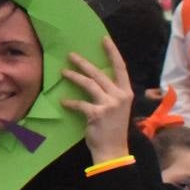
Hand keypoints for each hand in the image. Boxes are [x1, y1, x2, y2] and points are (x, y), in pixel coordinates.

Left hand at [59, 36, 135, 162]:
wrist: (113, 150)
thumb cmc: (113, 129)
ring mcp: (109, 104)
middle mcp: (120, 96)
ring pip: (89, 84)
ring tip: (63, 72)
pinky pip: (80, 104)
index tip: (104, 39)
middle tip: (71, 55)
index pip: (121, 68)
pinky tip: (63, 102)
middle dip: (84, 63)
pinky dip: (70, 103)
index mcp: (126, 92)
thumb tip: (95, 80)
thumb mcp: (117, 108)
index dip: (112, 53)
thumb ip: (110, 94)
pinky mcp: (97, 114)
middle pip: (100, 74)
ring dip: (74, 77)